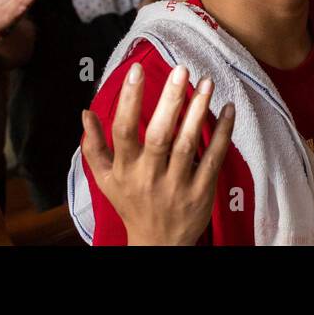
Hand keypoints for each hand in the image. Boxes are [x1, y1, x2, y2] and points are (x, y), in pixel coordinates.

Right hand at [80, 64, 234, 245]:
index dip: (129, 100)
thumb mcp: (105, 180)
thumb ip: (94, 146)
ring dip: (198, 111)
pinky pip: (213, 158)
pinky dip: (222, 133)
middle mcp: (149, 176)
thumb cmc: (131, 204)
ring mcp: (177, 185)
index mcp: (125, 170)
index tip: (136, 71)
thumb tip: (85, 113)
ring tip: (206, 82)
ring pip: (187, 144)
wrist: (158, 244)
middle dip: (170, 101)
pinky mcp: (201, 192)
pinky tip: (228, 109)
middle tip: (181, 70)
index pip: (123, 131)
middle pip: (159, 135)